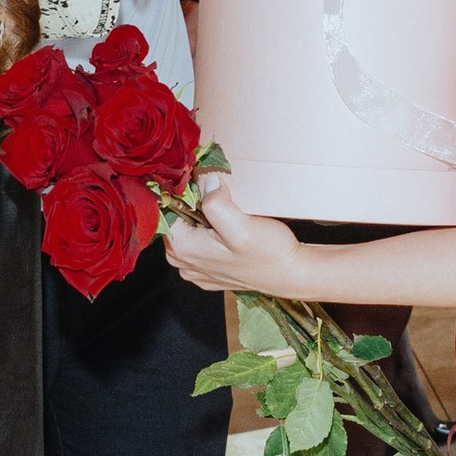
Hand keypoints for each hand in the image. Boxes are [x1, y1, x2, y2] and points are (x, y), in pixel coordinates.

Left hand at [163, 176, 315, 299]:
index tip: (198, 180)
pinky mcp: (209, 271)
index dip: (180, 192)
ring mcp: (196, 269)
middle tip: (217, 193)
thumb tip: (204, 182)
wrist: (291, 275)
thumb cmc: (269, 254)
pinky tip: (227, 227)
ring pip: (187, 231)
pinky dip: (208, 232)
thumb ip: (216, 204)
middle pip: (175, 221)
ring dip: (201, 216)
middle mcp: (183, 262)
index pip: (164, 210)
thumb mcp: (242, 225)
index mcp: (183, 249)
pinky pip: (199, 244)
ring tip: (225, 208)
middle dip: (191, 204)